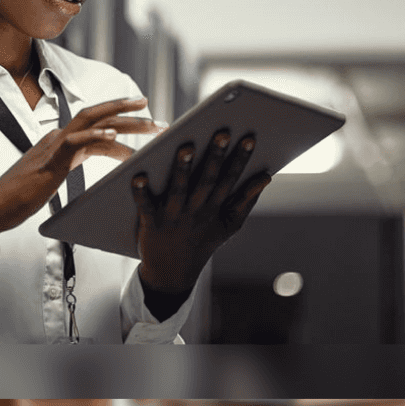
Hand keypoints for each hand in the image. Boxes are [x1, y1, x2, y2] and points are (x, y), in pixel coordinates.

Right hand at [0, 97, 162, 246]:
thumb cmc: (21, 197)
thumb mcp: (54, 178)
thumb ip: (70, 166)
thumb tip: (90, 165)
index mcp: (60, 143)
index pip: (96, 126)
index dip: (121, 122)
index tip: (144, 120)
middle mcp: (58, 138)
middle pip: (99, 116)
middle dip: (129, 112)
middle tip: (157, 115)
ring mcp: (53, 146)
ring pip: (93, 122)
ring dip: (124, 120)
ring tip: (149, 121)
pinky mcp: (50, 159)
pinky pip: (75, 141)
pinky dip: (96, 136)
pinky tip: (114, 136)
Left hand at [131, 129, 271, 295]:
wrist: (172, 272)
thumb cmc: (202, 241)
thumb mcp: (230, 225)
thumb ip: (248, 201)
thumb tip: (266, 177)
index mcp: (215, 209)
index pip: (230, 180)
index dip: (240, 160)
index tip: (248, 139)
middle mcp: (196, 212)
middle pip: (207, 181)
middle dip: (215, 157)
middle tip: (221, 133)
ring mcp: (173, 218)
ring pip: (179, 190)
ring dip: (182, 170)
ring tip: (185, 147)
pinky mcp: (151, 223)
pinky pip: (145, 206)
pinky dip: (141, 193)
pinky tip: (138, 177)